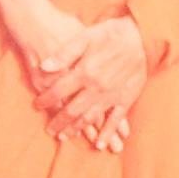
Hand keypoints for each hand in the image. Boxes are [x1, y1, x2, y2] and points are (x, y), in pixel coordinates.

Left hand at [54, 15, 148, 151]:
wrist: (141, 36)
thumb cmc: (111, 33)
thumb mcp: (85, 36)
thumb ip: (64, 53)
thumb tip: (44, 66)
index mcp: (84, 72)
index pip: (58, 91)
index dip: (45, 100)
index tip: (37, 105)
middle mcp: (96, 87)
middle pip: (71, 110)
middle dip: (58, 121)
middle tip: (49, 129)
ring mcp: (112, 95)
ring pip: (90, 117)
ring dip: (76, 129)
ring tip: (65, 136)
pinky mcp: (126, 98)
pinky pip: (115, 119)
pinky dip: (108, 132)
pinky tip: (100, 144)